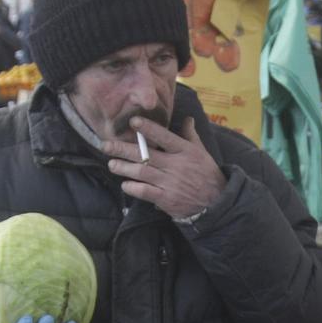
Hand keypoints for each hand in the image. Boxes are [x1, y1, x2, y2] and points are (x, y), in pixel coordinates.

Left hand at [102, 116, 225, 220]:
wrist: (215, 203)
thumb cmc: (207, 175)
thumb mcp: (202, 152)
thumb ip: (191, 136)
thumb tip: (187, 118)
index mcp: (185, 151)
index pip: (164, 136)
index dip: (148, 128)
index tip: (133, 121)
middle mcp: (176, 165)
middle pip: (146, 154)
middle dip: (124, 149)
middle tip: (106, 145)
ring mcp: (170, 182)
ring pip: (142, 172)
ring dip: (124, 168)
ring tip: (112, 164)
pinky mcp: (166, 199)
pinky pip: (146, 192)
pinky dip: (134, 188)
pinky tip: (125, 184)